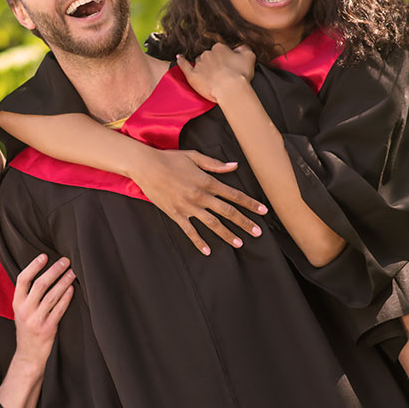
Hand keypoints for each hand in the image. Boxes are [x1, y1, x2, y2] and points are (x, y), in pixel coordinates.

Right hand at [11, 254, 75, 366]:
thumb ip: (27, 295)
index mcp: (17, 303)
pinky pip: (59, 310)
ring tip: (72, 272)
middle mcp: (25, 310)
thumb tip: (42, 272)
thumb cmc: (27, 329)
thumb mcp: (21, 311)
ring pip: (52, 296)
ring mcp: (36, 320)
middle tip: (65, 260)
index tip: (45, 256)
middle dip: (54, 270)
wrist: (28, 355)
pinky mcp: (48, 328)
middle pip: (40, 285)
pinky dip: (66, 298)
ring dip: (64, 282)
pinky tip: (72, 289)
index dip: (34, 266)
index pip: (23, 279)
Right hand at [129, 146, 266, 255]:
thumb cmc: (170, 159)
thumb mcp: (194, 157)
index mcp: (207, 181)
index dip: (250, 203)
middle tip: (257, 232)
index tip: (263, 211)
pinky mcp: (176, 214)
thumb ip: (215, 164)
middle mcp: (201, 196)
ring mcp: (188, 207)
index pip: (234, 195)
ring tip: (239, 243)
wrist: (145, 166)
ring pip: (212, 224)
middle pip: (228, 212)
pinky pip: (190, 231)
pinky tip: (208, 250)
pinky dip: (199, 241)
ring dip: (227, 234)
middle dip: (244, 222)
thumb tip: (234, 166)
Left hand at [176, 43, 256, 102]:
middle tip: (220, 74)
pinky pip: (184, 65)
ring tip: (209, 76)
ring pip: (198, 62)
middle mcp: (207, 53)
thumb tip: (240, 47)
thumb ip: (244, 48)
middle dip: (213, 64)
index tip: (227, 67)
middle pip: (208, 56)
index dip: (223, 59)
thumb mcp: (249, 57)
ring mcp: (199, 64)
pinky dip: (181, 61)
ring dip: (202, 67)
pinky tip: (179, 58)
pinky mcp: (192, 75)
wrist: (230, 89)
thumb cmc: (240, 75)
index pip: (219, 50)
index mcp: (219, 48)